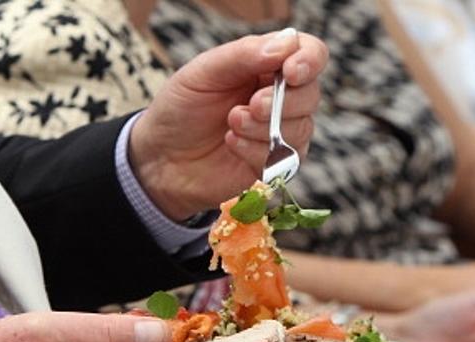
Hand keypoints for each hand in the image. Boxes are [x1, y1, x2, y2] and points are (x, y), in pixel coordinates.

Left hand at [129, 29, 328, 218]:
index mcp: (267, 64)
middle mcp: (281, 96)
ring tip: (230, 125)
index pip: (310, 53)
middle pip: (311, 94)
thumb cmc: (182, 108)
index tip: (290, 72)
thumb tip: (287, 44)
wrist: (163, 158)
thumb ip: (244, 55)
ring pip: (302, 128)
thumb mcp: (203, 72)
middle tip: (250, 105)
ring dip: (264, 128)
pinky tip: (232, 144)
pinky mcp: (278, 163)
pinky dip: (256, 151)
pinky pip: (286, 158)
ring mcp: (283, 131)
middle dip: (283, 102)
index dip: (309, 60)